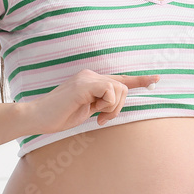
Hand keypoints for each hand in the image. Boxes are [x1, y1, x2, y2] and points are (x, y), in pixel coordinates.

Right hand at [22, 69, 159, 134]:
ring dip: (112, 108)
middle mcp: (91, 74)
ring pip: (119, 89)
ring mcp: (87, 78)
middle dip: (119, 107)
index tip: (156, 79)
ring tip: (97, 116)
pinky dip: (107, 104)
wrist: (37, 118)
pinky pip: (110, 91)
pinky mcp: (84, 84)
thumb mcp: (87, 109)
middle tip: (103, 119)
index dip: (140, 80)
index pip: (120, 79)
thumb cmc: (60, 116)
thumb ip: (102, 103)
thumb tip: (117, 103)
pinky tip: (93, 111)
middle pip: (123, 87)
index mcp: (92, 80)